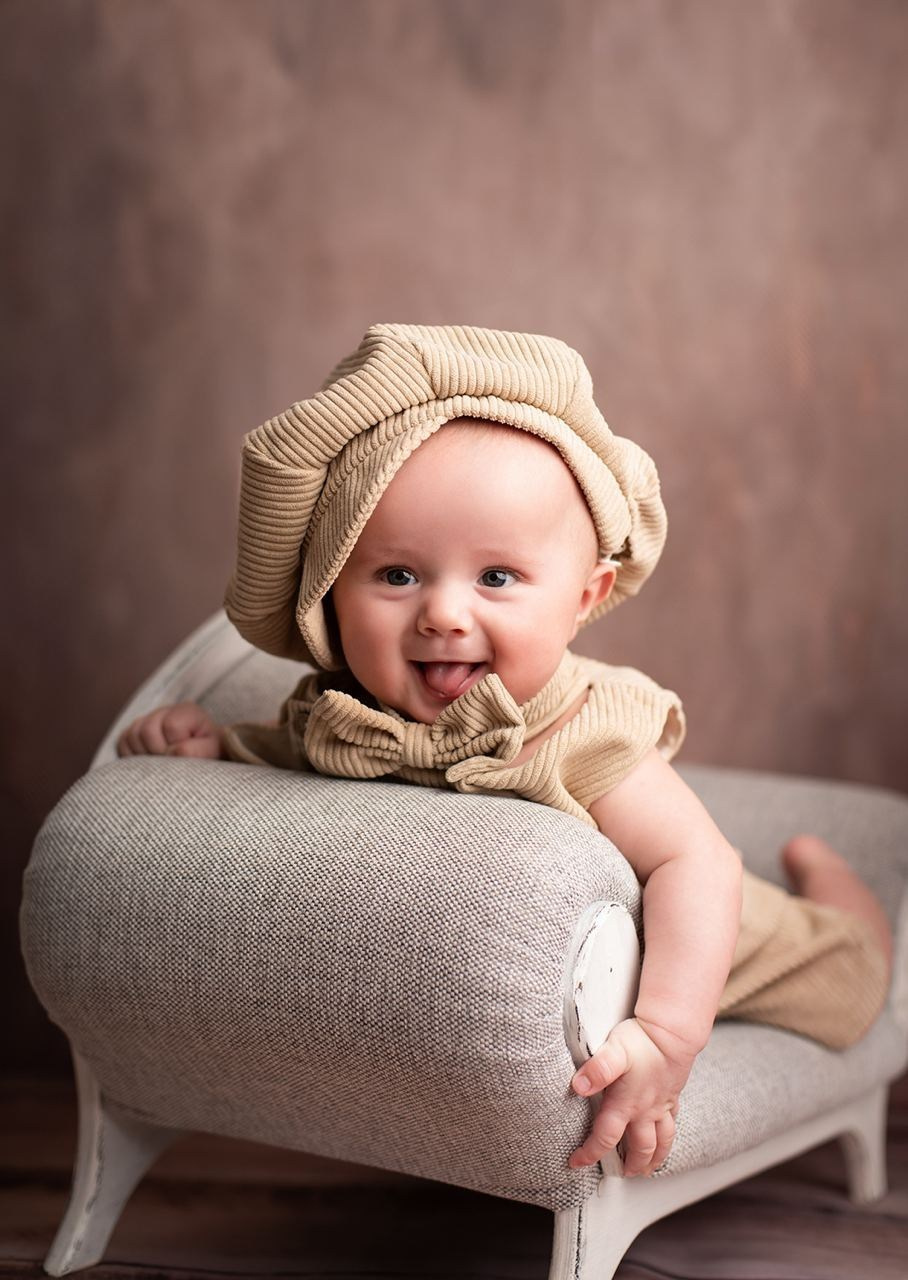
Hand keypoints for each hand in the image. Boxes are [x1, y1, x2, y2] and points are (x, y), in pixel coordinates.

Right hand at [116, 702, 223, 759]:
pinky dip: (132, 756)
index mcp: (186, 711)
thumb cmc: (207, 751)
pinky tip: (149, 760)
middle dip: (157, 752)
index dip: (175, 746)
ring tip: (161, 761)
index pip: (171, 725)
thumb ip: (196, 750)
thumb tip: (171, 752)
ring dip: (145, 755)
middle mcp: (164, 711)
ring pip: (132, 736)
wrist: (201, 752)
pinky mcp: (132, 731)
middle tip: (170, 762)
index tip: (184, 757)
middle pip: (146, 730)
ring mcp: (146, 719)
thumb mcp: (211, 750)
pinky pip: (122, 742)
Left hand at [567, 1017, 696, 1177]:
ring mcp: (661, 1105)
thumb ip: (597, 1069)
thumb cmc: (642, 1041)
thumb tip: (578, 1086)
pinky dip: (668, 1138)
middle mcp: (645, 1110)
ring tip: (648, 1169)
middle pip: (639, 1148)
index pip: (606, 1137)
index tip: (577, 1162)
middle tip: (623, 1173)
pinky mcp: (673, 1096)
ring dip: (654, 1159)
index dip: (590, 1153)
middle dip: (630, 1164)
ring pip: (661, 1142)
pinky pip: (672, 1125)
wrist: (673, 1033)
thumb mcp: (613, 1051)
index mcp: (626, 1104)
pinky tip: (665, 1137)